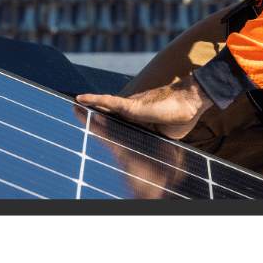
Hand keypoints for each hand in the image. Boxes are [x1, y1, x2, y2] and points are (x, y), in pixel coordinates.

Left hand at [77, 73, 213, 141]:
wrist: (191, 103)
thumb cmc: (182, 117)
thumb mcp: (165, 137)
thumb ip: (155, 144)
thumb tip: (158, 164)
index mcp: (139, 123)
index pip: (116, 127)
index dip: (103, 127)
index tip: (93, 128)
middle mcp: (132, 114)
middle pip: (106, 117)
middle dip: (91, 118)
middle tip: (75, 113)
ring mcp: (130, 109)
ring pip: (103, 109)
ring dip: (86, 109)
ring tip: (71, 107)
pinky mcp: (130, 106)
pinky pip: (107, 101)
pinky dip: (92, 99)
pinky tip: (79, 99)